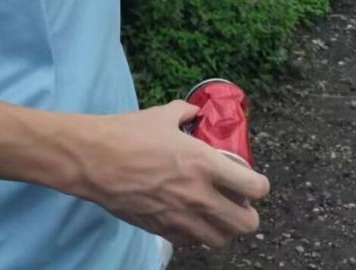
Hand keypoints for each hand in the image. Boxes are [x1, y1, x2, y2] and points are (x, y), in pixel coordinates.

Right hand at [80, 100, 269, 249]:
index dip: (260, 185)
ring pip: (223, 239)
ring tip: (217, 213)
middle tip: (238, 201)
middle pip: (247, 223)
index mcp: (205, 163)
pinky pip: (194, 243)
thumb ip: (185, 112)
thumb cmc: (129, 133)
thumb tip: (194, 112)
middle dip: (248, 213)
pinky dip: (199, 233)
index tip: (253, 181)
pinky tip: (191, 218)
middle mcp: (200, 196)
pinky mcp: (165, 230)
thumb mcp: (162, 115)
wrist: (96, 160)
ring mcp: (183, 217)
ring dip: (225, 227)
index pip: (255, 187)